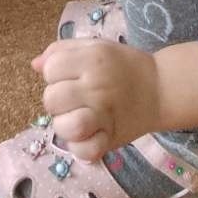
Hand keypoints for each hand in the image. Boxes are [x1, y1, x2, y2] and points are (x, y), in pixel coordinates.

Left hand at [31, 39, 160, 160]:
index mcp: (92, 58)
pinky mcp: (111, 139)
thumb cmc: (123, 65)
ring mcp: (104, 115)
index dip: (54, 73)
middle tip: (73, 99)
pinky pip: (83, 151)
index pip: (50, 69)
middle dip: (57, 100)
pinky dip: (80, 148)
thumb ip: (62, 50)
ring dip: (64, 125)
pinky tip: (86, 136)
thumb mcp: (95, 45)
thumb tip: (35, 65)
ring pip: (63, 127)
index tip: (69, 76)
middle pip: (51, 99)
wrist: (161, 89)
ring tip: (76, 118)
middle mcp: (96, 86)